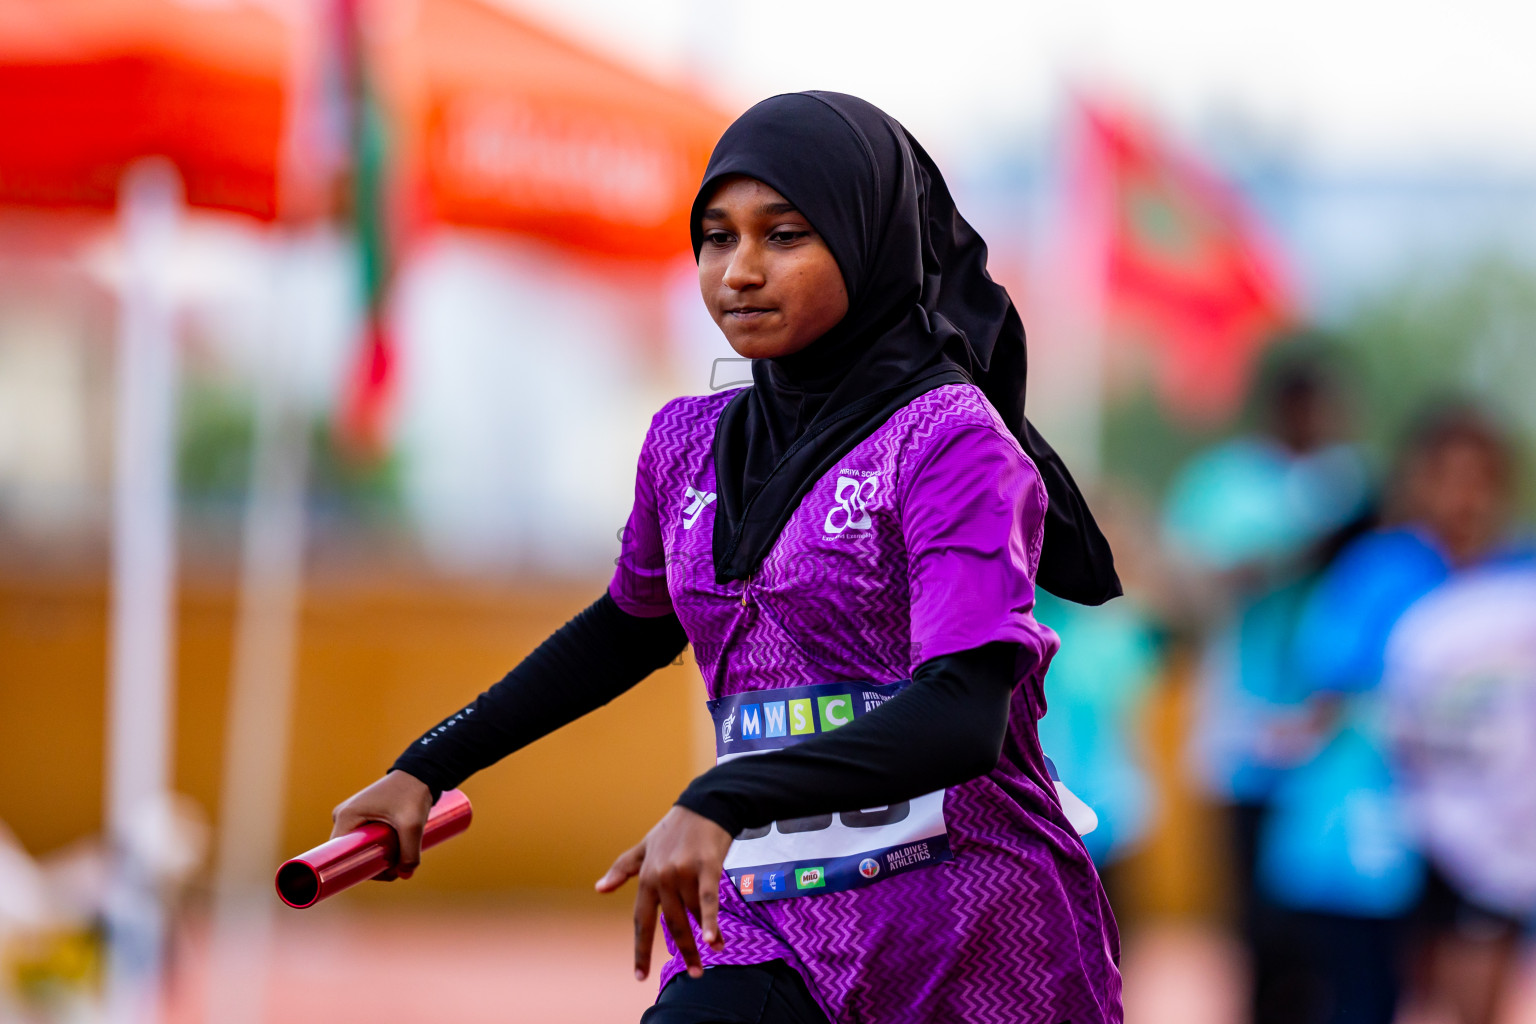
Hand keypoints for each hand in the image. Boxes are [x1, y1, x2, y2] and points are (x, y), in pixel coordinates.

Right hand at [330, 771, 434, 879]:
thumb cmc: (413, 794)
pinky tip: (396, 849)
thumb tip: (405, 875)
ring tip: (400, 856)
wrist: (422, 772)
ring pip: (361, 846)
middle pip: (351, 852)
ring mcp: (353, 814)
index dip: (359, 868)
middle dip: (372, 863)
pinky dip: (379, 846)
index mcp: (346, 816)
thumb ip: (410, 853)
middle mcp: (344, 815)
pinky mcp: (364, 814)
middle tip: (396, 867)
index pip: (341, 854)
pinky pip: (366, 838)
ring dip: (378, 855)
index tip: (381, 872)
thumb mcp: (412, 825)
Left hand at [595, 805, 732, 980]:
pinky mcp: (706, 867)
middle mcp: (662, 877)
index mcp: (646, 877)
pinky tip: (715, 939)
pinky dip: (711, 921)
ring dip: (708, 934)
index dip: (641, 950)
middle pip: (673, 924)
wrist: (705, 805)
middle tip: (695, 974)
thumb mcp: (644, 848)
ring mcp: (684, 872)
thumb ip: (622, 869)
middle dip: (685, 951)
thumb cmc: (674, 830)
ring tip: (718, 948)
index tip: (640, 976)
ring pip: (695, 913)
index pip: (642, 921)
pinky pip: (709, 900)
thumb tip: (598, 889)